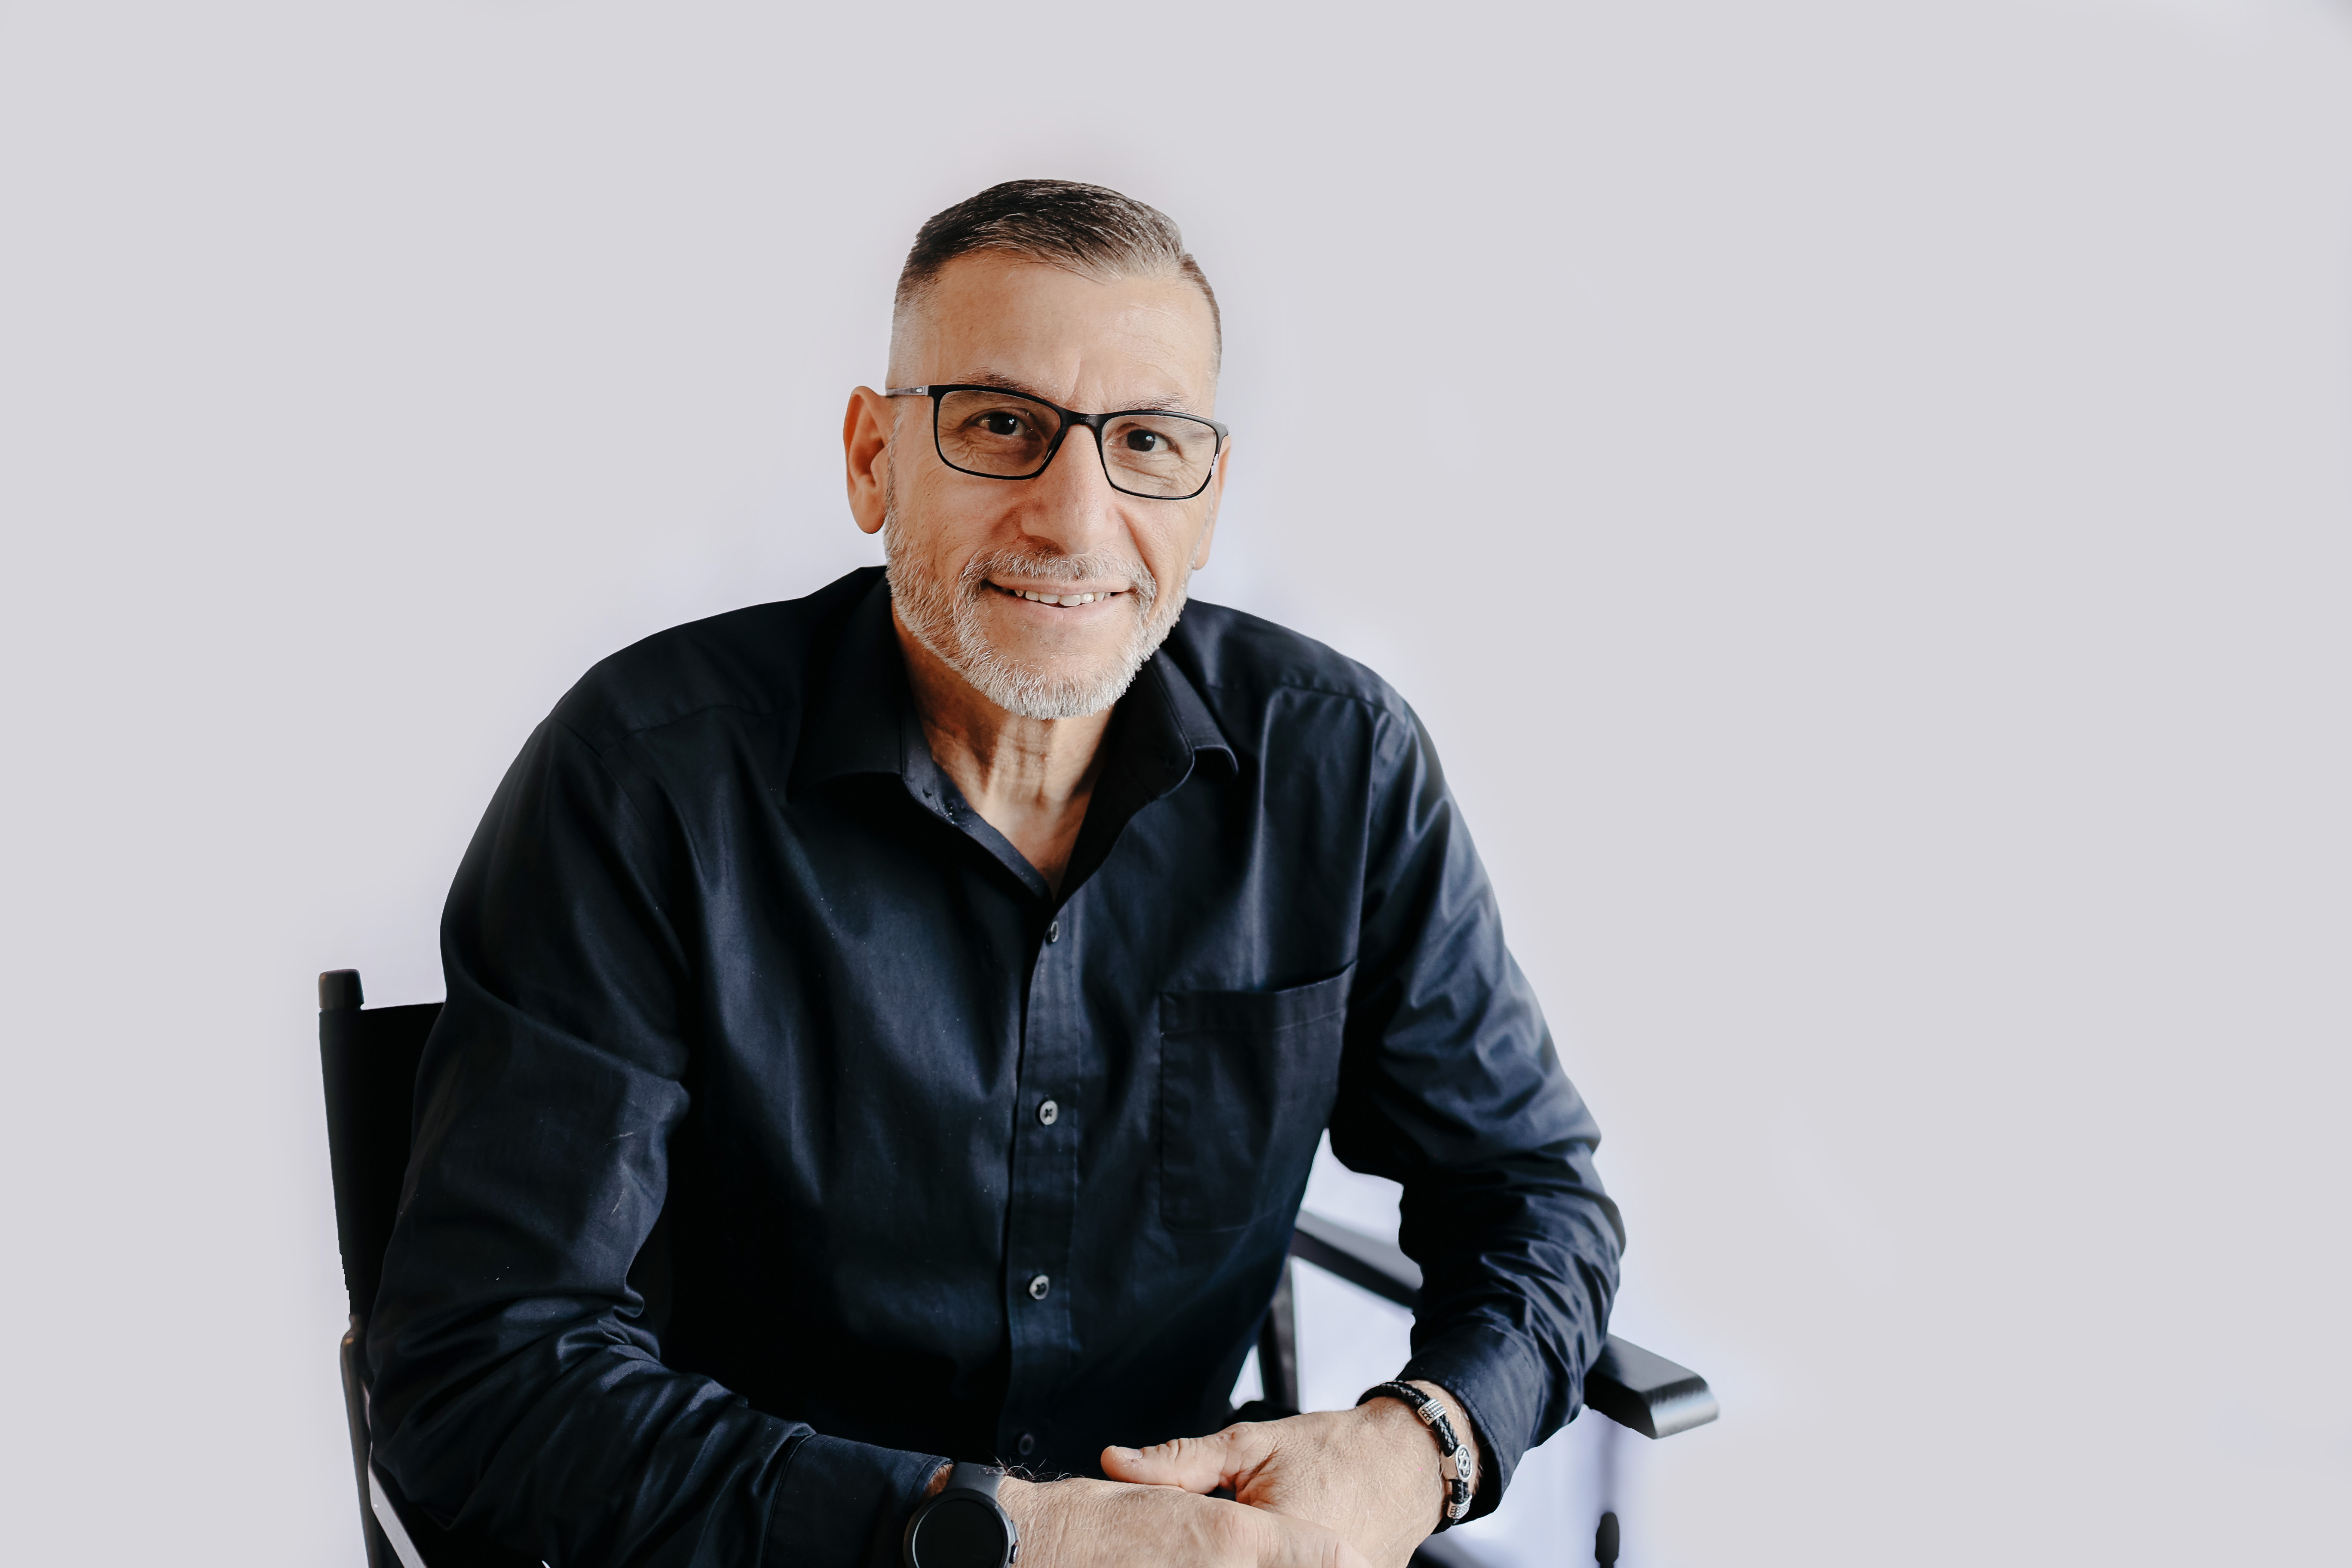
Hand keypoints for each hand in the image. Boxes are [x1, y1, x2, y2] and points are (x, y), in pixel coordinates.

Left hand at [1099, 1382, 1478, 1567]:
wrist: (1408, 1462)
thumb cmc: (1331, 1448)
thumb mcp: (1251, 1444)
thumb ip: (1181, 1460)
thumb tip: (1114, 1462)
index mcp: (1276, 1533)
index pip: (1209, 1557)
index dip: (1179, 1554)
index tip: (1157, 1550)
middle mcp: (1309, 1567)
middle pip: (1235, 1566)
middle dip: (1209, 1558)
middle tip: (1192, 1548)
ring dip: (1246, 1563)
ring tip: (1236, 1549)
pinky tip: (1262, 1558)